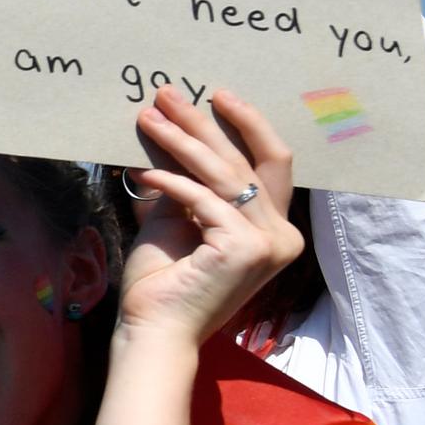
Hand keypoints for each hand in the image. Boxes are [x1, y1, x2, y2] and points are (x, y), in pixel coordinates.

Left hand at [120, 87, 303, 348]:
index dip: (246, 125)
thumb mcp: (178, 218)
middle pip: (248, 160)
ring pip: (225, 174)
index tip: (215, 96)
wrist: (153, 330)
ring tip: (149, 118)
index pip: (268, 164)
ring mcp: (269, 243)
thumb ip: (189, 183)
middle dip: (207, 123)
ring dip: (182, 141)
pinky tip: (142, 173)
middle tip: (169, 94)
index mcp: (274, 229)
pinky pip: (203, 200)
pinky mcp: (245, 248)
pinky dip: (171, 182)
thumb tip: (178, 135)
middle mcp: (282, 235)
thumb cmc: (163, 282)